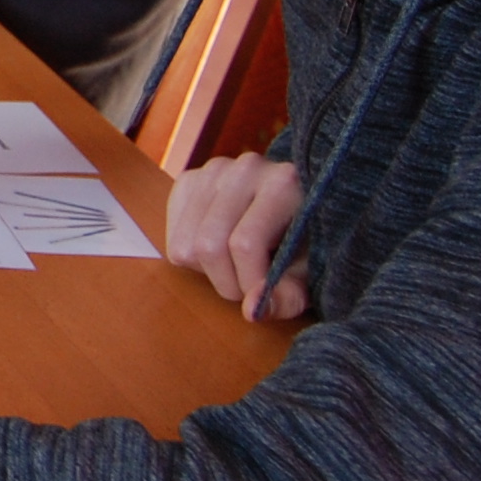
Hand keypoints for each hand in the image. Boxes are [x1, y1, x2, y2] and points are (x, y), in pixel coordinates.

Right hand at [165, 152, 309, 321]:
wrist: (293, 202)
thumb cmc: (304, 239)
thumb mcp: (308, 271)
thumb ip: (287, 295)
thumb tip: (251, 310)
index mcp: (281, 183)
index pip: (243, 244)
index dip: (249, 283)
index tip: (263, 297)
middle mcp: (243, 169)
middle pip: (207, 245)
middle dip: (226, 282)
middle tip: (246, 286)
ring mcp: (211, 171)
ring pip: (186, 245)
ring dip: (208, 271)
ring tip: (234, 265)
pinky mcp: (188, 180)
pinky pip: (172, 238)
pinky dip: (192, 258)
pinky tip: (218, 248)